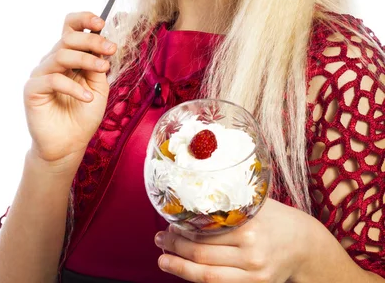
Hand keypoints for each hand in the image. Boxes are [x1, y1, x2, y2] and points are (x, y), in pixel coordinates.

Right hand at [24, 11, 115, 171]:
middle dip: (92, 40)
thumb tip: (102, 45)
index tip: (101, 23)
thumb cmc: (84, 114)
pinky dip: (74, 87)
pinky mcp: (33, 90)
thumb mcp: (99, 86)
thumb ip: (98, 65)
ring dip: (87, 59)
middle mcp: (53, 61)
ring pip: (62, 55)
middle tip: (111, 49)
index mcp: (69, 55)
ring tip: (103, 69)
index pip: (71, 27)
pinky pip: (53, 79)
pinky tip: (88, 97)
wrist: (69, 144)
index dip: (84, 19)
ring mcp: (41, 74)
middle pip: (68, 37)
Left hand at [154, 198, 312, 281]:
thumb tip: (195, 193)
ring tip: (163, 258)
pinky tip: (185, 271)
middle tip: (160, 238)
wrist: (306, 245)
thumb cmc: (278, 218)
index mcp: (250, 226)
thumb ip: (231, 201)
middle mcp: (251, 252)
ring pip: (206, 276)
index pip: (205, 231)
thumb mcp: (257, 203)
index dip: (182, 229)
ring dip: (180, 267)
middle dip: (175, 246)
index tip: (169, 222)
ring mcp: (253, 274)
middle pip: (202, 254)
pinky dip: (198, 280)